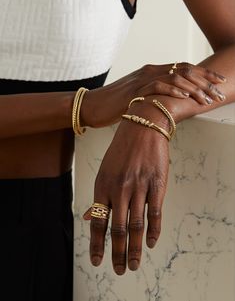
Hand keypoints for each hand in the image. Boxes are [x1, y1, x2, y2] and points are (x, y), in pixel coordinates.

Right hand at [81, 63, 225, 127]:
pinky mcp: (135, 91)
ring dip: (194, 88)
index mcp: (153, 71)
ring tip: (206, 98)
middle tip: (219, 91)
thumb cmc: (117, 103)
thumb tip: (173, 101)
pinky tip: (184, 97)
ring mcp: (142, 79)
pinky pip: (158, 86)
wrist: (94, 105)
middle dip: (206, 80)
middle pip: (185, 70)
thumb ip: (156, 93)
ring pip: (175, 77)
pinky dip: (173, 91)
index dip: (204, 73)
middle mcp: (150, 71)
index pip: (184, 67)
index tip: (219, 81)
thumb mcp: (140, 95)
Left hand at [83, 102, 169, 274]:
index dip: (97, 243)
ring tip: (133, 264)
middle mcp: (118, 189)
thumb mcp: (105, 169)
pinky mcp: (156, 184)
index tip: (97, 261)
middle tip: (119, 270)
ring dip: (133, 248)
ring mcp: (138, 187)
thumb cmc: (122, 149)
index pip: (98, 221)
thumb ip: (99, 195)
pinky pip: (154, 213)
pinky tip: (150, 243)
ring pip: (135, 225)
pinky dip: (152, 231)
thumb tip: (90, 217)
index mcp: (102, 185)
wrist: (143, 125)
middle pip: (116, 228)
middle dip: (116, 253)